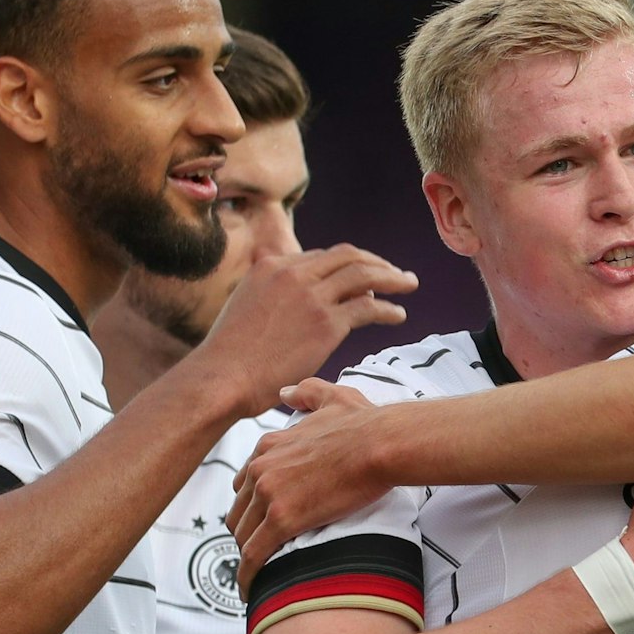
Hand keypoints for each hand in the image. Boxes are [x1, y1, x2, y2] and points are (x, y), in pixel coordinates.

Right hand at [195, 246, 416, 418]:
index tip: (364, 277)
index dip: (348, 265)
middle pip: (348, 256)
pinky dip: (387, 309)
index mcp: (273, 266)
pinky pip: (368, 307)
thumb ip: (267, 294)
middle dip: (377, 262)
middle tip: (396, 273)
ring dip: (392, 277)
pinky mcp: (326, 323)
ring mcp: (312, 296)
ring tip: (409, 284)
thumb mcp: (244, 306)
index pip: (321, 257)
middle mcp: (294, 273)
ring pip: (364, 275)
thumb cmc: (231, 355)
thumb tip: (281, 302)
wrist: (225, 377)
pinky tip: (398, 315)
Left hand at [231, 378, 386, 588]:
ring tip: (261, 574)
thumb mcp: (332, 396)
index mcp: (268, 446)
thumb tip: (286, 392)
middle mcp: (260, 469)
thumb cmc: (364, 424)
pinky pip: (254, 555)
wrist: (379, 445)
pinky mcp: (282, 520)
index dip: (251, 505)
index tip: (262, 520)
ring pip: (243, 535)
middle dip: (247, 532)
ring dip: (248, 555)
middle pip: (239, 511)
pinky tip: (252, 590)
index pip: (244, 482)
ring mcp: (268, 494)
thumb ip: (306, 393)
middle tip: (262, 551)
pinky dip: (249, 575)